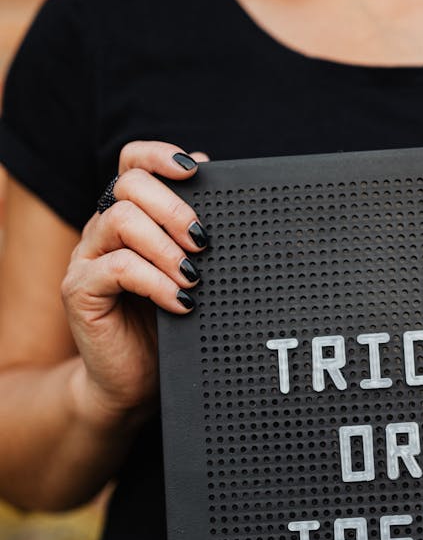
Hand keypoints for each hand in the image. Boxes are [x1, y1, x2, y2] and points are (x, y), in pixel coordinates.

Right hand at [61, 141, 208, 430]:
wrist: (136, 383)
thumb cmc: (169, 328)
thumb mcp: (191, 277)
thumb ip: (198, 241)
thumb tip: (224, 196)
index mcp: (131, 218)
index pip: (134, 163)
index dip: (160, 156)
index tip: (196, 170)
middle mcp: (105, 230)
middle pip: (128, 184)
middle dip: (173, 207)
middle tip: (203, 241)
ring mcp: (89, 258)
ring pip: (121, 220)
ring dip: (166, 246)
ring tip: (193, 277)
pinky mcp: (80, 290)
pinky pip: (117, 267)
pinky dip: (156, 282)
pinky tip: (181, 303)